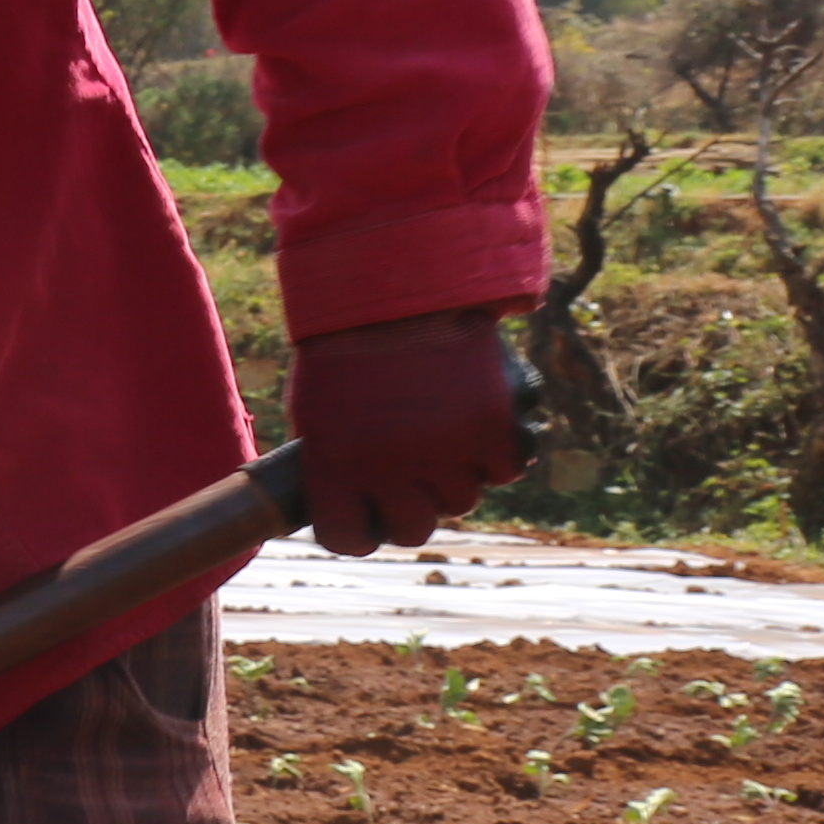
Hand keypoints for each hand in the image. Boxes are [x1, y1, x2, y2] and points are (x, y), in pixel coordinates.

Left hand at [285, 310, 522, 557]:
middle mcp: (389, 471)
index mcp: (332, 467)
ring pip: (462, 500)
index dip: (358, 530)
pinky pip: (506, 468)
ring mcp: (446, 453)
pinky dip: (497, 450)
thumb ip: (335, 464)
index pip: (347, 539)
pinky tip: (477, 420)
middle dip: (413, 509)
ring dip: (454, 475)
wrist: (396, 284)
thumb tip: (356, 504)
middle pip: (412, 531)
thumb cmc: (346, 345)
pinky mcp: (494, 430)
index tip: (364, 516)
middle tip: (412, 480)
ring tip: (439, 429)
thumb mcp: (317, 408)